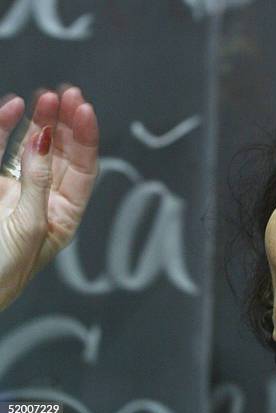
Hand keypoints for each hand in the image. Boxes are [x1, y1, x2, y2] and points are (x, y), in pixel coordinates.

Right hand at [0, 88, 98, 309]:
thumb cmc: (4, 271)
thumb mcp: (28, 226)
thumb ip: (37, 180)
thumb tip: (44, 139)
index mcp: (64, 214)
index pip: (84, 168)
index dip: (85, 138)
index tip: (83, 110)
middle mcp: (44, 199)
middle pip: (63, 153)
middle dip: (66, 123)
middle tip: (68, 95)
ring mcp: (16, 190)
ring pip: (34, 148)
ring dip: (42, 121)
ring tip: (48, 96)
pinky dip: (7, 130)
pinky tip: (15, 107)